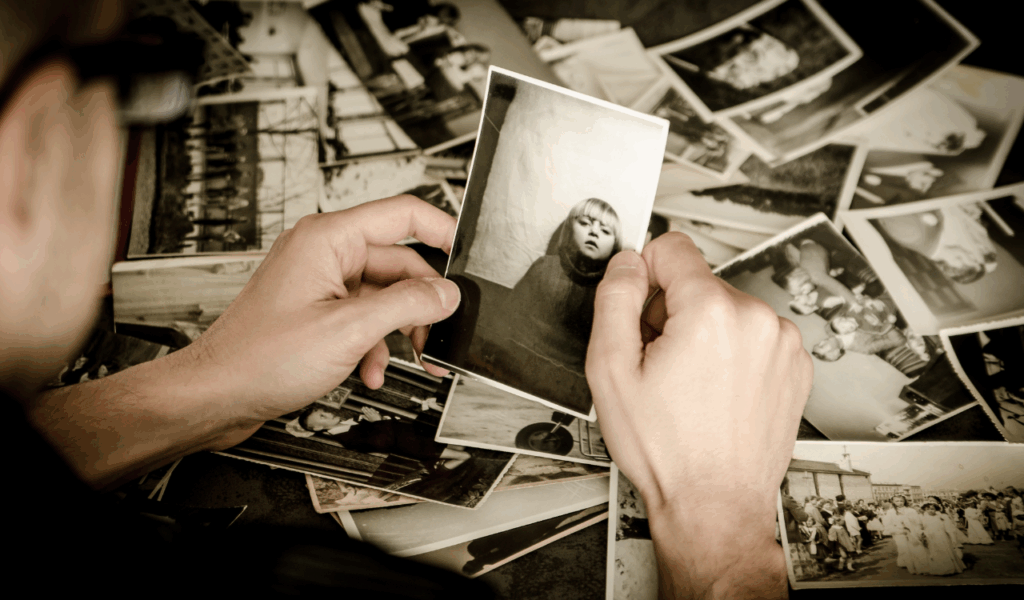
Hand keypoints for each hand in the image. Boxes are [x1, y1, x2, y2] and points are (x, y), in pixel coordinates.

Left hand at [176, 195, 460, 444]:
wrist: (217, 394)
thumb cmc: (259, 358)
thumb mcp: (349, 331)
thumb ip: (407, 306)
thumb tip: (446, 294)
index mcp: (328, 239)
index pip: (403, 214)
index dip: (442, 229)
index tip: (467, 253)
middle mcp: (324, 253)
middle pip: (398, 263)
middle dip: (421, 304)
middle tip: (438, 335)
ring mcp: (319, 282)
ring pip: (384, 295)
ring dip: (398, 331)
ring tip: (409, 361)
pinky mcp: (316, 310)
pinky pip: (363, 317)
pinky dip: (374, 344)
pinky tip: (370, 371)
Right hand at [586, 232, 811, 597]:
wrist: (714, 504)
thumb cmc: (668, 451)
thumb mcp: (610, 371)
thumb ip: (614, 300)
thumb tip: (627, 265)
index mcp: (712, 312)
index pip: (673, 247)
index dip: (645, 274)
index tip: (639, 305)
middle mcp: (756, 319)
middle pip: (699, 283)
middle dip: (673, 313)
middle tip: (660, 364)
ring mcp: (782, 343)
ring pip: (726, 309)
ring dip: (704, 334)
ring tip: (690, 384)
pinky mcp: (796, 365)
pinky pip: (752, 336)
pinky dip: (732, 354)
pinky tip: (716, 392)